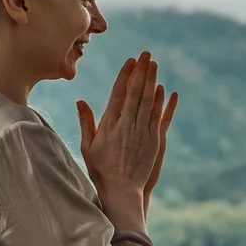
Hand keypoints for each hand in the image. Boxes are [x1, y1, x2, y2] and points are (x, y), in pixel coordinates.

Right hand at [77, 53, 177, 221]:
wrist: (120, 191)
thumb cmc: (101, 170)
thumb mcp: (87, 146)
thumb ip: (86, 122)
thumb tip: (80, 101)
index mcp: (109, 125)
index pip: (118, 93)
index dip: (125, 75)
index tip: (130, 61)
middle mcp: (126, 126)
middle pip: (135, 92)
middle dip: (141, 71)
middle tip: (146, 54)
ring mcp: (142, 133)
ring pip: (148, 101)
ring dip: (152, 81)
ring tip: (154, 64)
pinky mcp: (154, 142)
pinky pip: (159, 117)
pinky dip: (162, 102)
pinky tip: (164, 89)